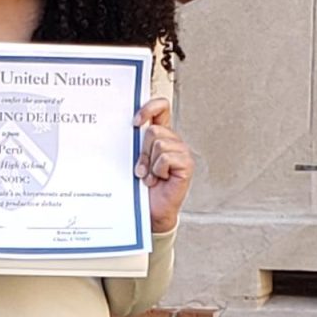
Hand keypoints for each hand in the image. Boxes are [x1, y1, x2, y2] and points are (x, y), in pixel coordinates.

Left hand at [133, 98, 192, 233]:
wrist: (150, 209)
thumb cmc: (142, 185)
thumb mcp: (136, 158)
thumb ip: (136, 140)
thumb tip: (130, 124)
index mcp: (162, 134)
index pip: (161, 107)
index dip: (149, 108)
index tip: (135, 122)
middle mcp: (173, 140)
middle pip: (154, 130)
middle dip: (143, 151)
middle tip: (141, 168)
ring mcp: (182, 152)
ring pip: (159, 144)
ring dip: (149, 163)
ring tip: (150, 176)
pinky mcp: (186, 164)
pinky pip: (165, 158)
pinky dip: (157, 171)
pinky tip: (159, 179)